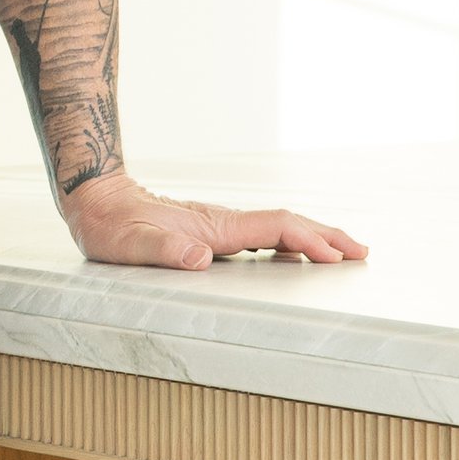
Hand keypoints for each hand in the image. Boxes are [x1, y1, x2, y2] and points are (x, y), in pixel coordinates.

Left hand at [61, 173, 366, 271]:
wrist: (96, 201)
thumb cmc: (110, 226)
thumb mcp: (130, 243)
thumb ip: (163, 249)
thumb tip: (199, 258)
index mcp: (213, 227)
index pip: (274, 228)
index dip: (307, 241)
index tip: (334, 256)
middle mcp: (222, 223)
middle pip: (287, 224)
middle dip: (326, 236)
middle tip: (361, 251)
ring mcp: (219, 226)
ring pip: (279, 229)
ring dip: (314, 238)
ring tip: (343, 253)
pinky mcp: (212, 232)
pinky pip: (263, 236)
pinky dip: (290, 243)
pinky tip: (297, 257)